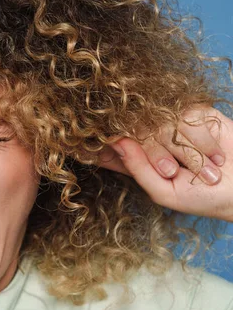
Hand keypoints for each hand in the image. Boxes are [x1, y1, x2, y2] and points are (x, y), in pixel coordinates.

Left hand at [98, 106, 232, 221]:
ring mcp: (172, 123)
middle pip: (135, 130)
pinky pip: (187, 116)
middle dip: (156, 153)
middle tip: (174, 172)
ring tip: (203, 170)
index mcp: (136, 159)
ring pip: (162, 123)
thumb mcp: (164, 191)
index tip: (96, 146)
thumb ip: (137, 168)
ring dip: (185, 150)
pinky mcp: (195, 112)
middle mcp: (151, 138)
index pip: (110, 144)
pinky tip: (213, 155)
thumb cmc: (203, 197)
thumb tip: (115, 140)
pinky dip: (201, 139)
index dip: (103, 143)